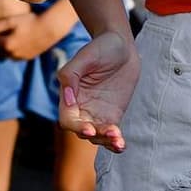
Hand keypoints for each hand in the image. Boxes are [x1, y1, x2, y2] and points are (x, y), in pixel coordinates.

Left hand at [0, 11, 59, 60]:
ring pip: (8, 55)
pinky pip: (17, 56)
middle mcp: (13, 54)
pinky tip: (17, 43)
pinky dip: (14, 51)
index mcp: (7, 45)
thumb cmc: (30, 22)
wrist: (49, 29)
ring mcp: (21, 57)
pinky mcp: (29, 58)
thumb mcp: (12, 21)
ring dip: (5, 49)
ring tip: (7, 39)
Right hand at [57, 31, 135, 151]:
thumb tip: (68, 99)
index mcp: (70, 94)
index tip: (89, 128)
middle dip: (93, 135)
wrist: (122, 46)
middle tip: (109, 133)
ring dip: (105, 141)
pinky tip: (121, 145)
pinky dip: (115, 142)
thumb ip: (71, 74)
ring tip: (118, 140)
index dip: (76, 125)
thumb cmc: (101, 47)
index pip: (67, 118)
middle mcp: (81, 107)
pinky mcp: (112, 115)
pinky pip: (111, 133)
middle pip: (81, 130)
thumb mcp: (86, 56)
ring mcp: (97, 112)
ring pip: (96, 135)